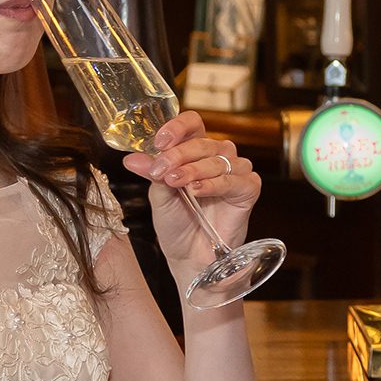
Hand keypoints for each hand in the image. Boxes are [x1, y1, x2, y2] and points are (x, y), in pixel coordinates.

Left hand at [124, 109, 258, 282]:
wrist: (189, 257)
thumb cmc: (176, 225)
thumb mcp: (158, 195)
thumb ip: (152, 173)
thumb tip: (132, 158)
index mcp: (195, 151)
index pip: (192, 123)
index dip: (177, 127)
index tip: (159, 142)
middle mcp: (217, 157)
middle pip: (203, 142)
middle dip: (178, 155)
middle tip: (161, 171)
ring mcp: (235, 172)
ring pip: (218, 159)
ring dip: (194, 169)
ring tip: (175, 183)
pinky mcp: (249, 189)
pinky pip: (234, 179)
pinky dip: (214, 184)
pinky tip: (198, 191)